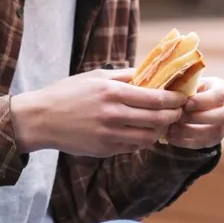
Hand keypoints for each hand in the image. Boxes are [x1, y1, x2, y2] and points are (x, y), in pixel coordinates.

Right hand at [11, 68, 185, 157]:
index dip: (175, 99)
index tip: (183, 97)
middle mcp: (113, 115)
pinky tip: (142, 132)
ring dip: (159, 131)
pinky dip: (142, 140)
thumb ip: (126, 76)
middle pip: (157, 119)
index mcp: (113, 92)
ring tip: (162, 123)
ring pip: (148, 137)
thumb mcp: (97, 77)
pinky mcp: (104, 150)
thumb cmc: (69, 93)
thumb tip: (153, 72)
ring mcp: (109, 135)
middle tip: (179, 112)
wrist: (40, 119)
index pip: (156, 98)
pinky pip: (133, 147)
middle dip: (174, 116)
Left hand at [163, 76, 223, 149]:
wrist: (190, 103)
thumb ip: (185, 88)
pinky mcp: (215, 139)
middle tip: (181, 117)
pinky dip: (186, 141)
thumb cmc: (188, 90)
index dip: (203, 100)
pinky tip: (172, 137)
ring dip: (192, 132)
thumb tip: (177, 98)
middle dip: (201, 118)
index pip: (220, 95)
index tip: (186, 103)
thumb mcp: (188, 84)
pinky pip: (205, 143)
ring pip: (216, 133)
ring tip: (173, 128)